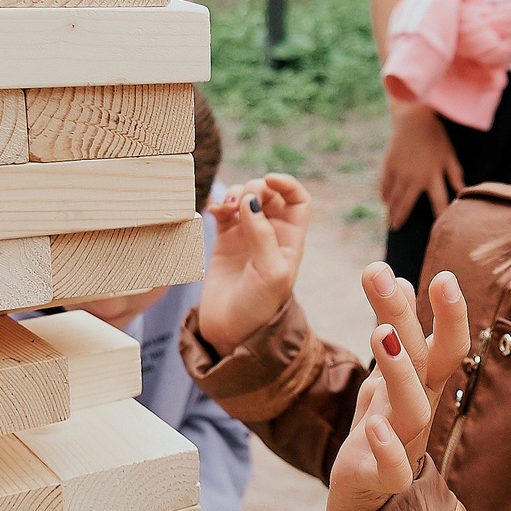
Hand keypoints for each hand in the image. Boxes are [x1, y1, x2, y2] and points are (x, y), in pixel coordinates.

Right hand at [200, 174, 313, 351]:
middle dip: (254, 188)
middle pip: (268, 194)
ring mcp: (246, 236)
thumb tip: (250, 200)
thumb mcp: (270, 272)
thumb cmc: (259, 307)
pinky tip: (213, 211)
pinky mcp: (224, 241)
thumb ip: (262, 234)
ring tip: (226, 208)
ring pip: (245, 198)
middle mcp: (271, 234)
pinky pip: (223, 211)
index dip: (286, 183)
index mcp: (291, 240)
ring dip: (235, 194)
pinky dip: (218, 204)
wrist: (231, 331)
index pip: (297, 200)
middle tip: (240, 203)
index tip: (269, 179)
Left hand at [323, 265, 471, 510]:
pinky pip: (393, 471)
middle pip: (425, 365)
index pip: (446, 347)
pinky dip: (387, 448)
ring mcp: (402, 448)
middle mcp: (418, 414)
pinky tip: (373, 424)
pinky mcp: (378, 482)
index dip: (448, 314)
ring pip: (412, 410)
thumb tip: (402, 280)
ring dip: (399, 370)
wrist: (361, 504)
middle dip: (408, 319)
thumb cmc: (378, 437)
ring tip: (381, 332)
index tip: (442, 274)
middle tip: (385, 275)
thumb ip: (393, 332)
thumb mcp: (382, 380)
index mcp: (422, 388)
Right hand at [378, 98, 463, 228]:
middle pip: (407, 204)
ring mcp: (399, 171)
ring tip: (390, 220)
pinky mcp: (389, 164)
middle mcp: (414, 177)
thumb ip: (455, 175)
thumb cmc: (436, 136)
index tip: (438, 231)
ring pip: (393, 196)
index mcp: (432, 175)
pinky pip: (384, 184)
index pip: (438, 202)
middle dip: (401, 217)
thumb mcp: (449, 155)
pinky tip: (384, 200)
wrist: (414, 118)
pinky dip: (384, 193)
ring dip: (391, 209)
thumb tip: (463, 192)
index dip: (439, 217)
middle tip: (396, 229)